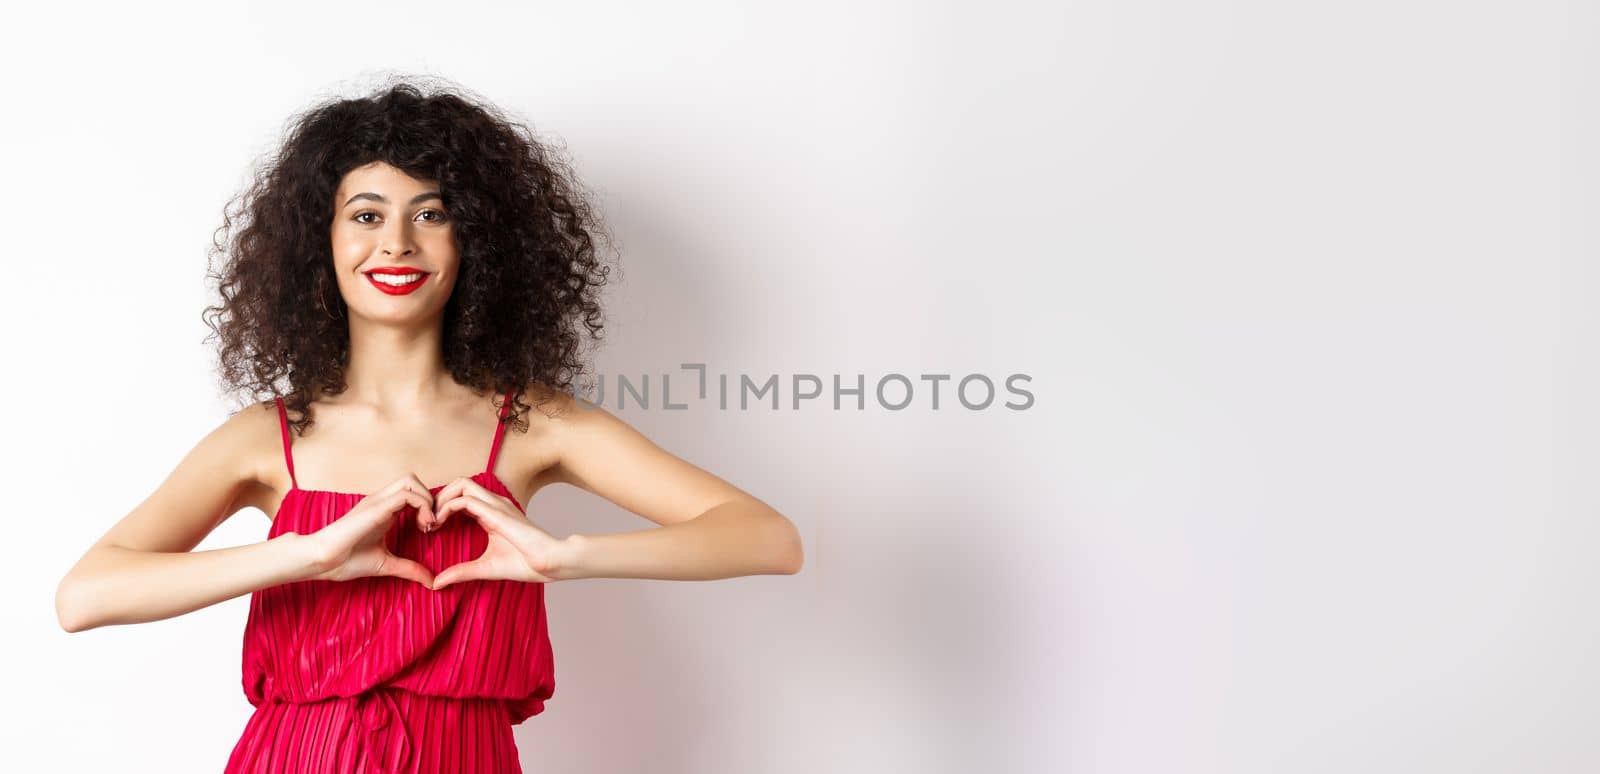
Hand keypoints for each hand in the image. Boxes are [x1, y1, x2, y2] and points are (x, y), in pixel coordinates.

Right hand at [301, 476, 437, 586]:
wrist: (321, 560)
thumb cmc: (346, 561)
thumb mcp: (386, 564)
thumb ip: (409, 569)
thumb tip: (432, 582)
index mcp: (383, 510)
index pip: (412, 492)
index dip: (428, 506)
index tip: (431, 530)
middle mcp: (381, 501)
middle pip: (412, 480)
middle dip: (430, 498)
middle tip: (432, 524)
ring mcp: (377, 502)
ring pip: (410, 481)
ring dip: (427, 500)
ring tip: (428, 525)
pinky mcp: (375, 507)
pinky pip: (406, 495)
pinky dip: (422, 506)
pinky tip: (422, 527)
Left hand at [429, 477, 561, 588]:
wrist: (550, 563)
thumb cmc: (527, 564)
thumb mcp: (485, 568)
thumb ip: (461, 572)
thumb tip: (437, 583)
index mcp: (492, 513)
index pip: (462, 497)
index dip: (442, 507)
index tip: (430, 528)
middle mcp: (494, 503)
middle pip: (459, 484)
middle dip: (438, 498)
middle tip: (426, 521)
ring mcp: (496, 505)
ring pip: (461, 484)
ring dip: (440, 499)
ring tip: (431, 521)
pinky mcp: (497, 512)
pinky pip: (465, 499)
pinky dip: (446, 507)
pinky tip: (439, 524)